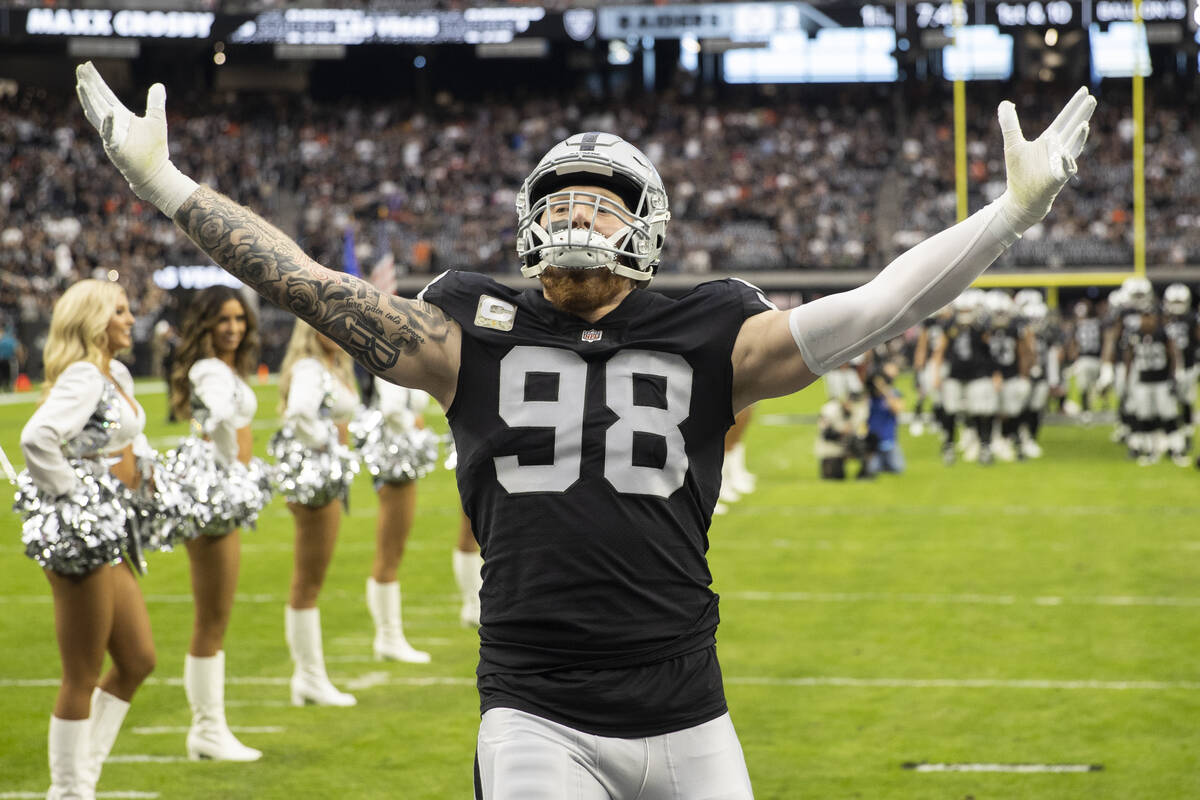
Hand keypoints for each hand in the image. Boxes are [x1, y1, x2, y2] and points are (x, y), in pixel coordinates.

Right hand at [75, 61, 196, 215]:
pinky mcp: (116, 149)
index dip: (96, 80)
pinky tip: (110, 111)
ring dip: (89, 100)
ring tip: (82, 84)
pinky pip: (110, 135)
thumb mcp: (157, 120)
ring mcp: (111, 136)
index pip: (105, 94)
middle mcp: (112, 124)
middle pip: (97, 100)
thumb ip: (156, 103)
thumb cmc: (154, 149)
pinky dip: (110, 124)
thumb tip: (158, 85)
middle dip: (88, 85)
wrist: (154, 173)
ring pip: (96, 115)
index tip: (86, 66)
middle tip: (80, 68)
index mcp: (121, 116)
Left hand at [997, 87, 1096, 231]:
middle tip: (1092, 98)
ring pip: (1073, 147)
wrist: (1020, 199)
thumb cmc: (1019, 173)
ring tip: (1084, 124)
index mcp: (1049, 140)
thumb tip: (1005, 103)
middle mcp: (1058, 149)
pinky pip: (1066, 169)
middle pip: (1073, 128)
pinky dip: (1066, 161)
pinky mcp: (1057, 178)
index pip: (1064, 118)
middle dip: (1082, 114)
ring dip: (1079, 137)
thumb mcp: (1012, 144)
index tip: (1085, 90)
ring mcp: (1060, 163)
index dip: (1074, 105)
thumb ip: (1009, 123)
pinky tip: (1065, 154)